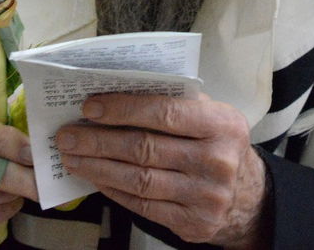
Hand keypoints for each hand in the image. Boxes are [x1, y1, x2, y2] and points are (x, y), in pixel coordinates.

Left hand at [58, 93, 268, 248]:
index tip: (89, 107)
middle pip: (144, 148)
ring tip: (72, 157)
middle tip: (67, 135)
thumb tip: (118, 90)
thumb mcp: (211, 116)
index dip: (122, 109)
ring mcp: (205, 197)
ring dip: (98, 167)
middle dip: (98, 140)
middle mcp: (216, 161)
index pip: (164, 113)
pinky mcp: (192, 223)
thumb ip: (175, 101)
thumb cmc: (217, 145)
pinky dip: (113, 190)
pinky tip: (95, 178)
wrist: (247, 197)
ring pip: (139, 180)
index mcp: (222, 125)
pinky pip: (142, 206)